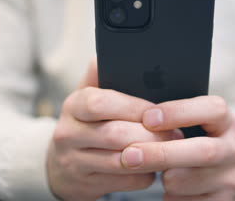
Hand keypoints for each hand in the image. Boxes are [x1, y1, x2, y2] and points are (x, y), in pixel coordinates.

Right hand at [47, 60, 181, 200]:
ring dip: (153, 155)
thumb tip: (116, 50)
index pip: (101, 102)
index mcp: (73, 105)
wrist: (58, 165)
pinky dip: (145, 174)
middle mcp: (69, 133)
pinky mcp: (86, 185)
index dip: (134, 107)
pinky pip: (125, 181)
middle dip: (152, 134)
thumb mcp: (86, 97)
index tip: (159, 111)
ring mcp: (75, 162)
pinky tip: (154, 167)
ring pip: (122, 161)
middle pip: (116, 134)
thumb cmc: (84, 124)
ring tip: (173, 149)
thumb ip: (100, 75)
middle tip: (176, 133)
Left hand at [120, 96, 234, 200]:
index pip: (212, 109)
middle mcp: (233, 149)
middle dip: (162, 153)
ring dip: (164, 178)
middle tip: (130, 155)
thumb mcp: (193, 122)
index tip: (147, 118)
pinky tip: (166, 189)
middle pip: (203, 151)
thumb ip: (172, 117)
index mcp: (225, 121)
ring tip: (153, 172)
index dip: (179, 112)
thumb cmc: (195, 139)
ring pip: (190, 181)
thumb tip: (138, 117)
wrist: (222, 172)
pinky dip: (170, 196)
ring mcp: (231, 178)